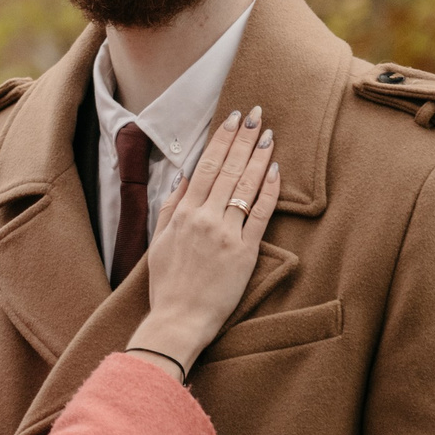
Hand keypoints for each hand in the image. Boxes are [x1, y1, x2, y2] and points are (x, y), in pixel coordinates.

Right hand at [125, 106, 280, 378]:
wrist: (178, 320)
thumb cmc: (167, 286)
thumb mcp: (159, 242)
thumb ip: (171, 208)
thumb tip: (183, 178)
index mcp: (183, 214)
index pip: (205, 166)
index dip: (220, 140)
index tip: (231, 119)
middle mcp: (205, 218)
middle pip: (228, 169)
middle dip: (243, 138)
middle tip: (255, 113)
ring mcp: (226, 234)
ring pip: (246, 186)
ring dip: (258, 156)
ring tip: (268, 134)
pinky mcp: (245, 252)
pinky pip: (261, 214)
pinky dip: (269, 190)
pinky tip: (275, 170)